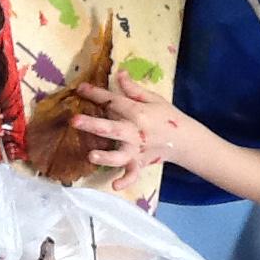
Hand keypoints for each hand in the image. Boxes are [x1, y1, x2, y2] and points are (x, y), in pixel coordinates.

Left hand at [72, 71, 191, 191]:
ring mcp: (137, 151)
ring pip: (119, 155)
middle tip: (74, 121)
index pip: (114, 102)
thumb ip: (134, 89)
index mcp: (139, 113)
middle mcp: (136, 133)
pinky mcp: (140, 163)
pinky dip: (126, 180)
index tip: (79, 88)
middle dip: (93, 125)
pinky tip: (115, 186)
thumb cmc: (166, 116)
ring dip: (105, 156)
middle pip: (112, 128)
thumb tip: (119, 73)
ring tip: (91, 156)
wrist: (185, 139)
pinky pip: (132, 174)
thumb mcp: (153, 98)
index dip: (96, 94)